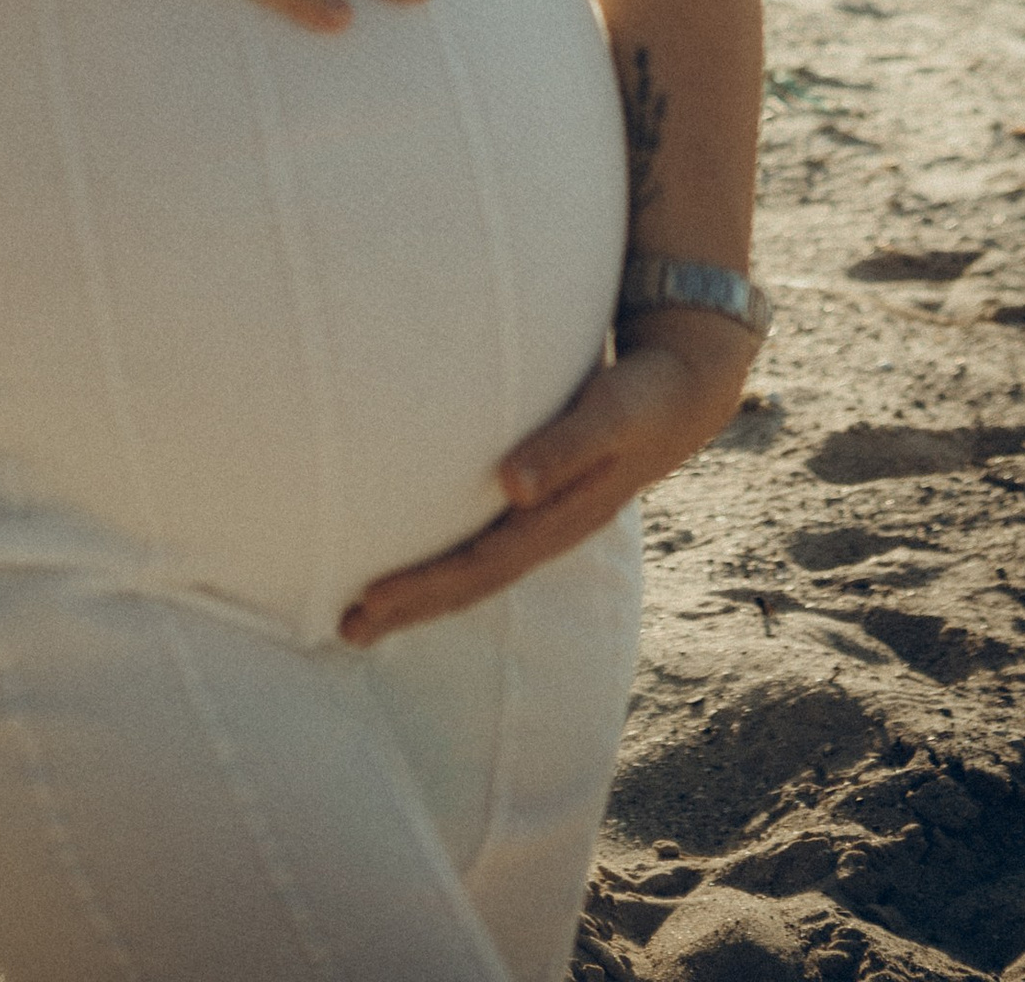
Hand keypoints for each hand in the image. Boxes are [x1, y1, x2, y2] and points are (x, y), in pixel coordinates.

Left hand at [337, 310, 757, 643]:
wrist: (681, 395)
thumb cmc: (638, 400)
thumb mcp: (608, 416)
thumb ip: (562, 448)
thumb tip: (511, 487)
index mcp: (557, 523)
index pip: (477, 568)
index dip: (422, 589)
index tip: (365, 603)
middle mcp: (545, 532)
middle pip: (468, 582)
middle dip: (408, 606)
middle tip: (343, 628)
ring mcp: (542, 522)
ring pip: (474, 569)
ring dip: (421, 589)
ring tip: (362, 608)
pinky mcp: (539, 502)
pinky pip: (483, 541)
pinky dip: (444, 557)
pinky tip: (414, 553)